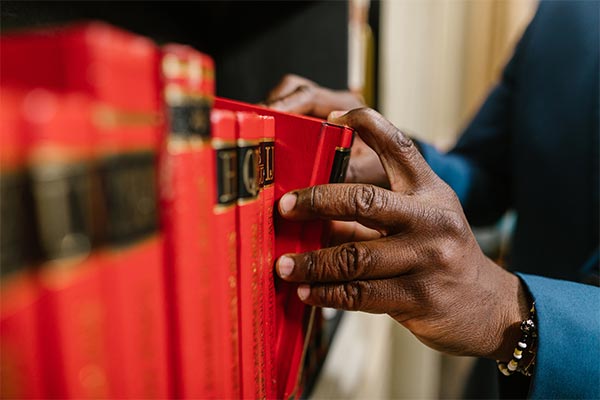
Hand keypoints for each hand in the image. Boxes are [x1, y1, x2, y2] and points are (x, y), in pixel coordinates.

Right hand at [265, 75, 387, 186]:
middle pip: (294, 91)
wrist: (401, 172)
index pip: (309, 95)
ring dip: (275, 117)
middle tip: (258, 126)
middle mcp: (335, 104)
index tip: (268, 117)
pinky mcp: (317, 127)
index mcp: (349, 105)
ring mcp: (325, 114)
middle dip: (273, 106)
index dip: (285, 105)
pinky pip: (293, 120)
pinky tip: (271, 145)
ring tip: (261, 136)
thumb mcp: (368, 171)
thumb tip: (317, 184)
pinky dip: (280, 128)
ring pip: (290, 103)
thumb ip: (345, 175)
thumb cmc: (390, 167)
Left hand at [275, 108, 529, 359]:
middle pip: (364, 200)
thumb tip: (314, 215)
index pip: (400, 147)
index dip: (367, 125)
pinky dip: (327, 294)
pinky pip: (361, 294)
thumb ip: (374, 212)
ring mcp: (427, 259)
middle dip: (317, 201)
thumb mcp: (422, 219)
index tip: (332, 118)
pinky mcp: (419, 297)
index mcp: (430, 192)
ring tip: (283, 265)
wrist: (486, 305)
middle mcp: (430, 219)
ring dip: (313, 262)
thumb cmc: (441, 254)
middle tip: (284, 207)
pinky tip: (306, 292)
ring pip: (355, 256)